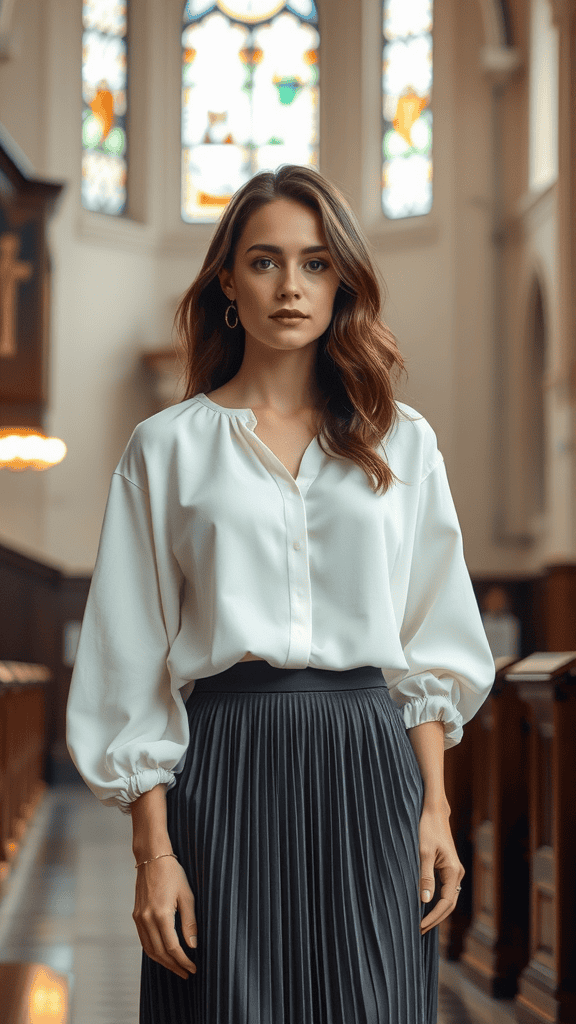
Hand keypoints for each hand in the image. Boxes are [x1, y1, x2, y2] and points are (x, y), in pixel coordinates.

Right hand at [132, 856, 197, 978]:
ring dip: (163, 962)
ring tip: (176, 968)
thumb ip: (190, 922)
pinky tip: (164, 953)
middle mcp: (147, 919)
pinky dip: (154, 951)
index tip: (193, 968)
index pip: (172, 947)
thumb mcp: (187, 895)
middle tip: (186, 973)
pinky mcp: (136, 915)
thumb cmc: (172, 873)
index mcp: (161, 914)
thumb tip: (193, 946)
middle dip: (174, 966)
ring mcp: (139, 918)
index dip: (183, 961)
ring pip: (149, 949)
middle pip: (160, 952)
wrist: (152, 857)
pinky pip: (144, 940)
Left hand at [418, 803, 463, 934]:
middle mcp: (457, 873)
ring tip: (421, 923)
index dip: (433, 917)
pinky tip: (424, 906)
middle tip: (419, 931)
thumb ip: (425, 877)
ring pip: (448, 898)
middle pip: (449, 904)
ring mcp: (454, 870)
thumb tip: (425, 901)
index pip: (446, 903)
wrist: (433, 812)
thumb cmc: (427, 829)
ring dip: (437, 911)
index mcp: (454, 871)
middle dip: (436, 918)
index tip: (420, 926)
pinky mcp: (448, 867)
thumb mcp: (423, 853)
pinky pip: (445, 890)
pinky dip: (437, 901)